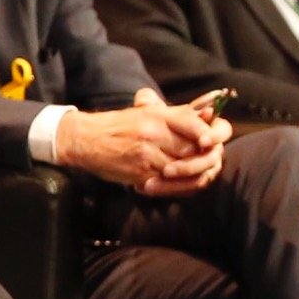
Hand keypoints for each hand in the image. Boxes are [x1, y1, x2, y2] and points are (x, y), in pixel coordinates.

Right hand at [57, 101, 224, 195]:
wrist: (86, 139)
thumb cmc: (118, 125)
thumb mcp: (144, 111)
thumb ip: (173, 114)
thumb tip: (206, 113)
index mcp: (157, 115)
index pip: (192, 124)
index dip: (208, 135)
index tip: (212, 143)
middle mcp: (154, 134)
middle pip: (191, 150)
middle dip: (202, 158)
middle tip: (209, 162)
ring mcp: (147, 155)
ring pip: (181, 170)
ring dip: (191, 175)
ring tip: (196, 176)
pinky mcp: (139, 174)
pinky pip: (166, 184)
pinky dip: (175, 187)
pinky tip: (178, 185)